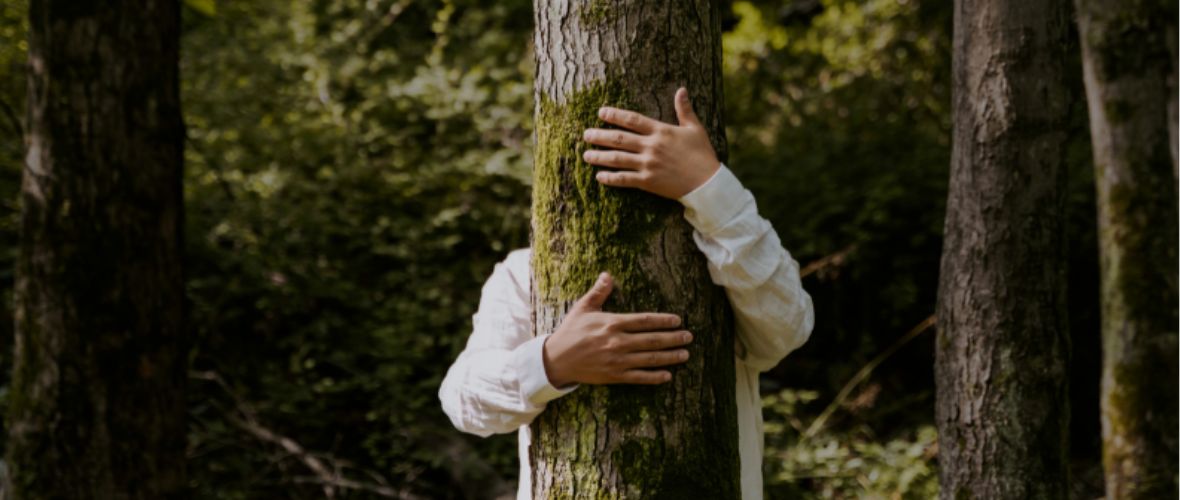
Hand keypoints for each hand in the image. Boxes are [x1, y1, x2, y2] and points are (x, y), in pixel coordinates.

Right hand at [542, 272, 693, 386]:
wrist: (556, 359)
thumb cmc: (570, 331)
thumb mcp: (582, 308)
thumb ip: (598, 292)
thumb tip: (608, 275)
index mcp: (611, 323)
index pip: (644, 321)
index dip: (662, 320)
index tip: (677, 320)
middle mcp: (617, 342)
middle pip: (651, 340)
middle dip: (673, 338)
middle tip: (689, 337)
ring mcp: (617, 361)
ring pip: (649, 359)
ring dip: (669, 357)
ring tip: (685, 354)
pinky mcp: (614, 376)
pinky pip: (639, 377)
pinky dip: (654, 377)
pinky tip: (667, 375)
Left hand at [582, 87, 720, 198]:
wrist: (707, 183)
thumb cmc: (702, 154)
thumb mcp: (695, 129)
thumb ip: (684, 110)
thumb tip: (681, 90)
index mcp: (661, 131)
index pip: (633, 120)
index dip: (615, 115)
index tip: (601, 112)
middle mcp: (652, 146)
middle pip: (619, 139)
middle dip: (600, 136)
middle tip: (585, 134)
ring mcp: (648, 165)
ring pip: (618, 159)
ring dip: (600, 156)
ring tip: (586, 155)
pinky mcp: (648, 182)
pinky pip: (625, 179)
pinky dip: (611, 178)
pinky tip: (599, 176)